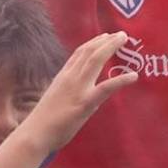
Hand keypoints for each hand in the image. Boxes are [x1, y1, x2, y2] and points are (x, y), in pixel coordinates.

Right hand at [17, 32, 137, 153]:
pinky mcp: (84, 103)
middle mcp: (70, 77)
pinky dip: (121, 80)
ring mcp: (78, 88)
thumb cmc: (43, 121)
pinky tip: (133, 76)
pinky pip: (106, 87)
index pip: (79, 53)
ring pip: (96, 60)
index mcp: (63, 76)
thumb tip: (88, 96)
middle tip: (120, 34)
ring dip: (111, 47)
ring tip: (124, 39)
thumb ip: (70, 92)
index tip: (105, 36)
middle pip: (89, 51)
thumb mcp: (55, 99)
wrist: (34, 133)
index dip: (93, 42)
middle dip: (106, 40)